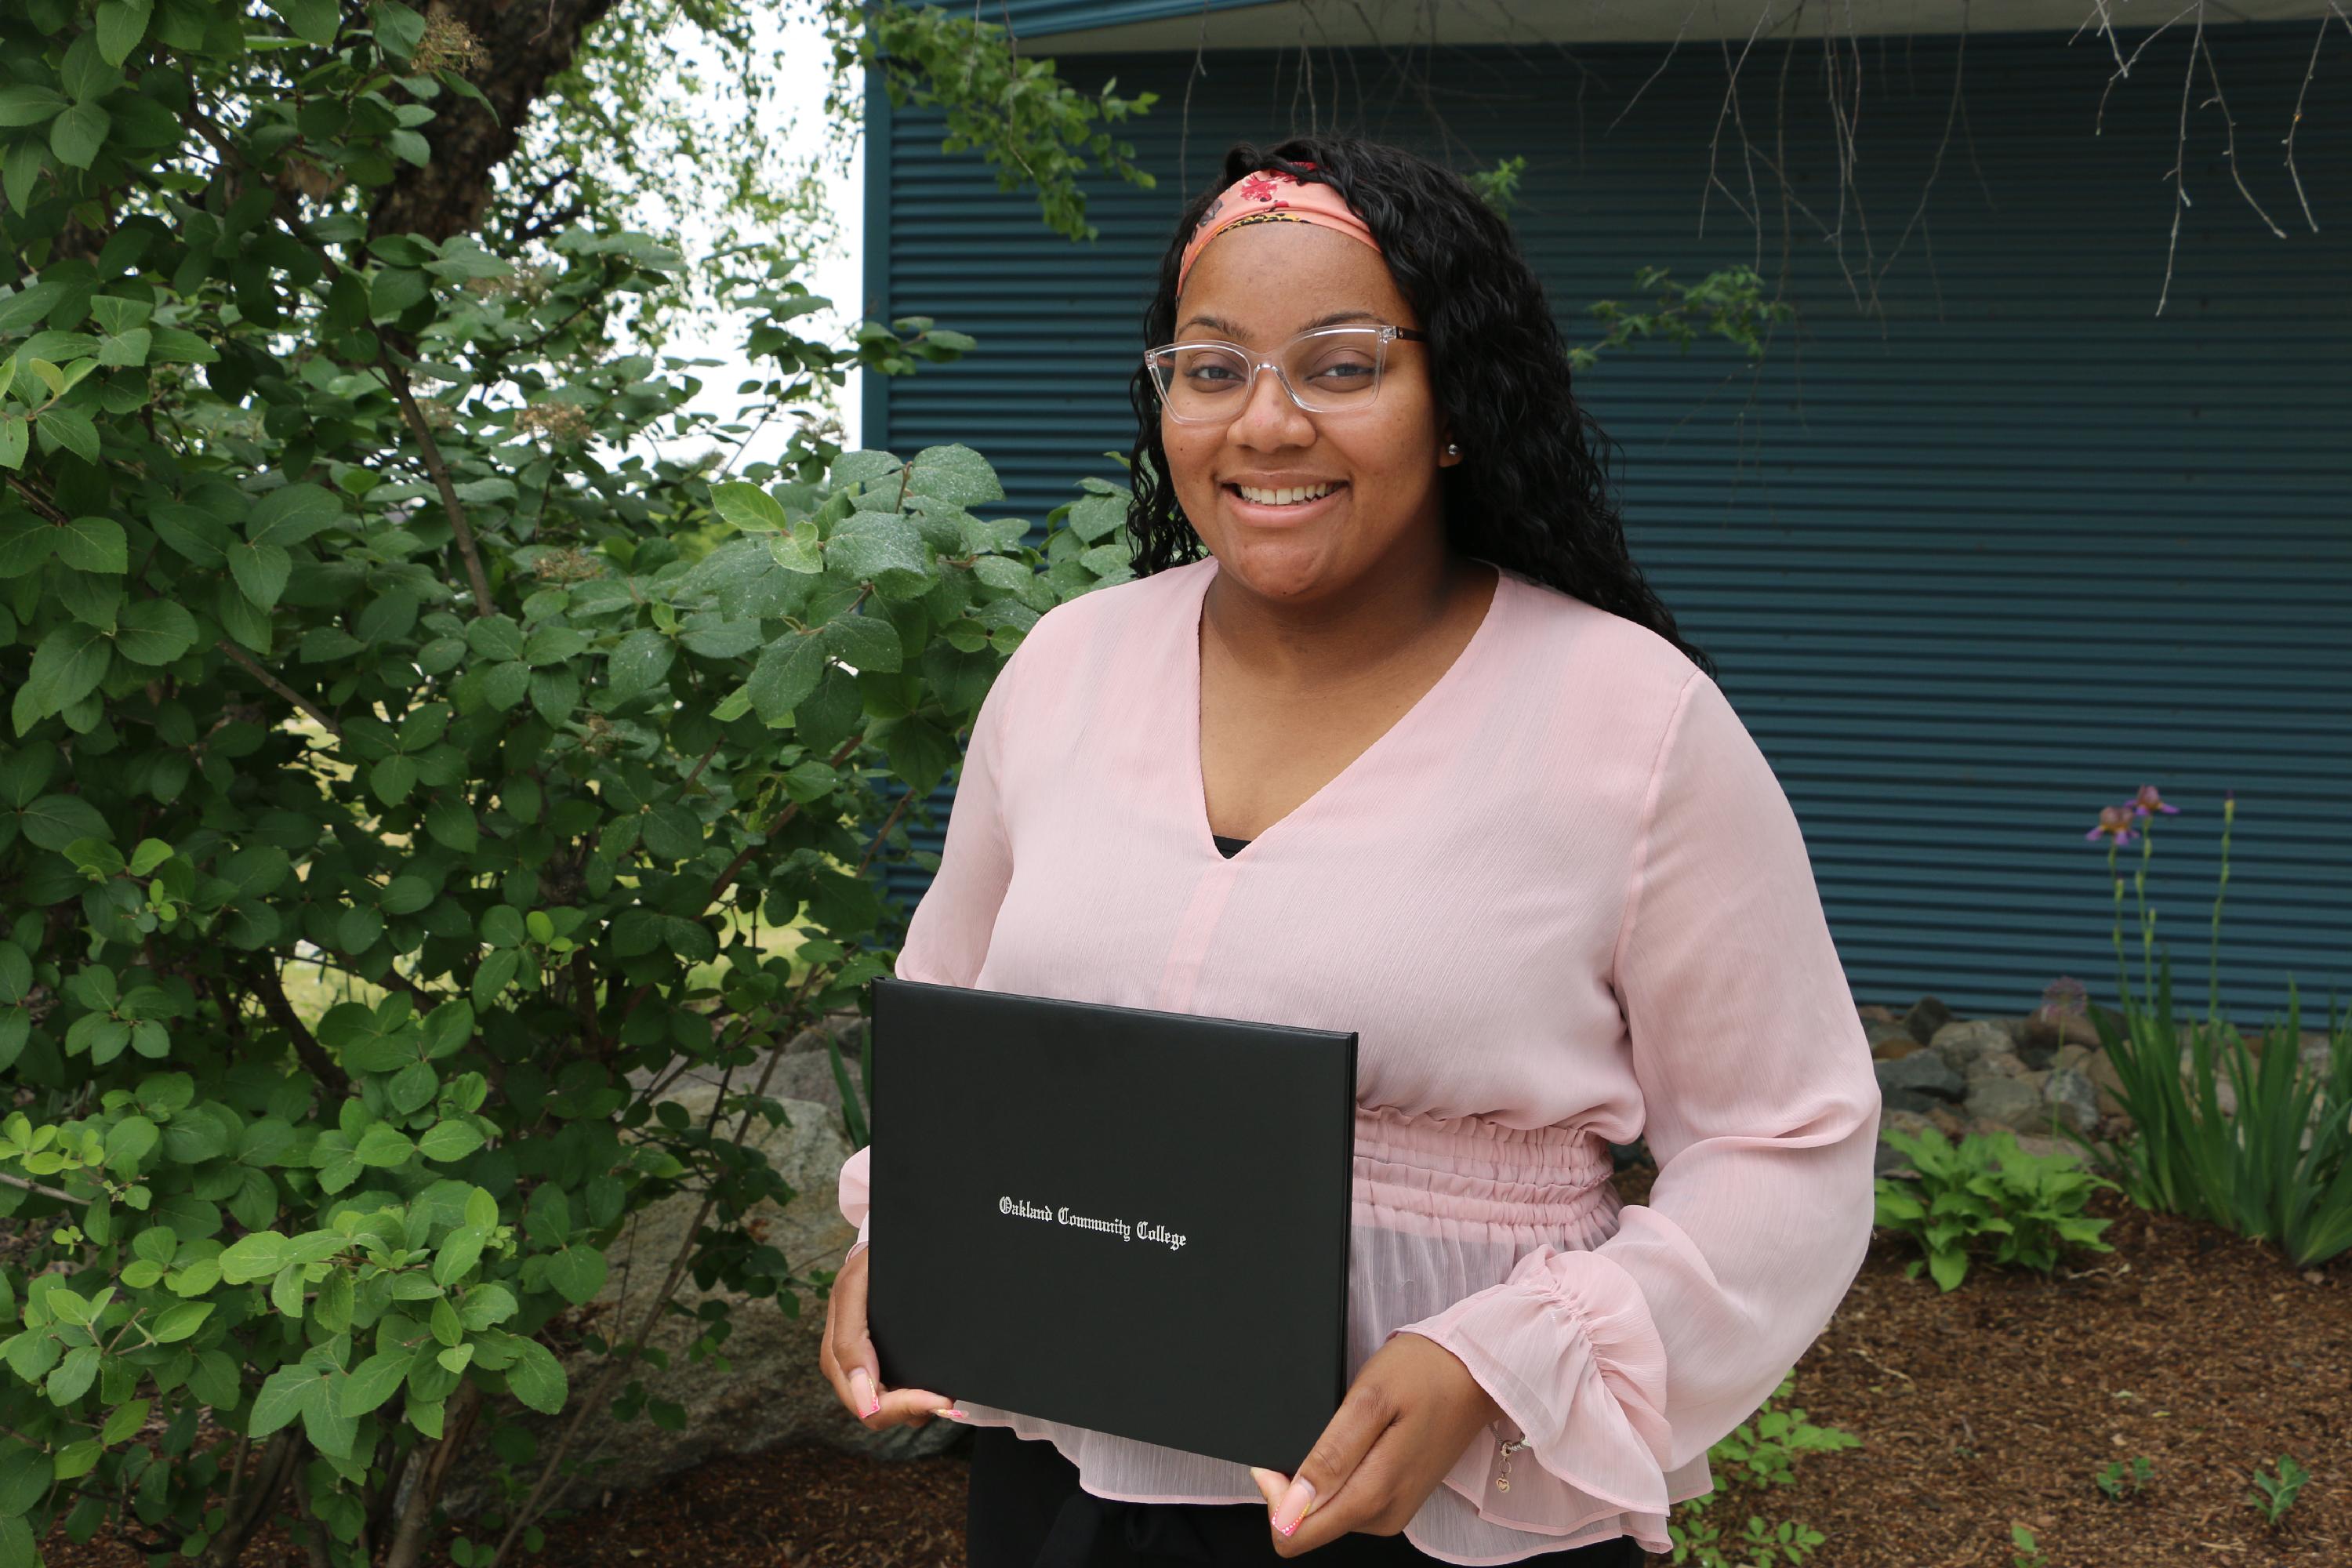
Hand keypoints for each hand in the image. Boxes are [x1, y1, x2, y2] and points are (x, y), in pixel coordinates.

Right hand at [819, 1244, 956, 1428]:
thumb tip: (863, 1392)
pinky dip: (916, 1397)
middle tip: (950, 1401)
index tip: (942, 1400)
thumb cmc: (869, 1265)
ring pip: (888, 1410)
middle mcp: (846, 1368)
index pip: (869, 1404)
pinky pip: (896, 1395)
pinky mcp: (878, 1364)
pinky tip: (934, 1385)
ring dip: (916, 1408)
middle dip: (913, 1411)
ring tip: (944, 1392)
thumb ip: (850, 1340)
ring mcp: (862, 1369)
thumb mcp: (855, 1287)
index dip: (905, 1407)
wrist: (883, 1250)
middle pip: (877, 1413)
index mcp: (836, 1354)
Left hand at [1245, 1330, 1503, 1554]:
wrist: (1479, 1373)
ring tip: (1344, 1431)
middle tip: (1318, 1433)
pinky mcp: (1400, 1498)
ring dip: (1319, 1479)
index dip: (1274, 1497)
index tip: (1277, 1458)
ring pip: (1328, 1514)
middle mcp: (1383, 1515)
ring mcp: (1394, 1509)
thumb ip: (1331, 1457)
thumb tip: (1292, 1505)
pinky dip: (1339, 1476)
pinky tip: (1356, 1441)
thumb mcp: (1370, 1401)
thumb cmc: (1425, 1374)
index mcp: (1373, 1496)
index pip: (1295, 1533)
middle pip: (1309, 1525)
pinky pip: (1350, 1501)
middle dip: (1295, 1486)